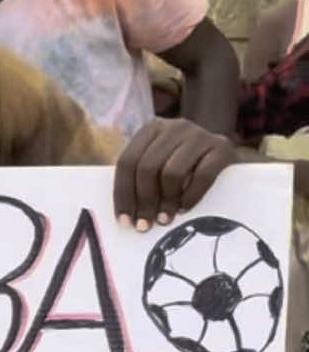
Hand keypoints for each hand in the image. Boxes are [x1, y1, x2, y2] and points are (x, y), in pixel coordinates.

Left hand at [114, 117, 235, 230]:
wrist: (228, 157)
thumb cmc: (186, 166)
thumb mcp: (161, 162)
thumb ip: (141, 177)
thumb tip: (125, 214)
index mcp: (152, 128)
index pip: (127, 161)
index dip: (123, 193)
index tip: (123, 220)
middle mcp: (175, 127)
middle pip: (147, 167)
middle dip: (143, 201)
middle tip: (144, 225)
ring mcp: (200, 135)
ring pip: (171, 172)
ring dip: (165, 202)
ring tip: (164, 219)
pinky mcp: (222, 147)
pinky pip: (202, 176)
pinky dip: (190, 196)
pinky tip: (184, 209)